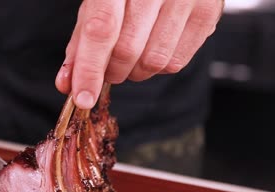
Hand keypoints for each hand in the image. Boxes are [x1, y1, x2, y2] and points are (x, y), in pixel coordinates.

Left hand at [55, 0, 223, 108]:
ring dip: (135, 72)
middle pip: (128, 51)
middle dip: (112, 72)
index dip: (89, 69)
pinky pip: (176, 62)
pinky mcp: (208, 11)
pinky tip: (154, 47)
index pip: (101, 30)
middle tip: (109, 69)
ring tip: (133, 54)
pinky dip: (158, 67)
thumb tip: (67, 84)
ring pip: (154, 61)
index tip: (83, 98)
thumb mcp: (97, 4)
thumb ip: (81, 43)